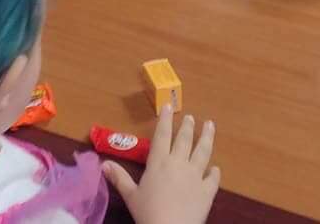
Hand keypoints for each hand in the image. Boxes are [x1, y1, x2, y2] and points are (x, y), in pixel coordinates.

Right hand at [102, 105, 218, 223]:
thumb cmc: (148, 212)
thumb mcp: (130, 195)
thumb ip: (119, 178)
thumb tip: (103, 164)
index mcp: (159, 162)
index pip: (162, 135)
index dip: (165, 120)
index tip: (168, 106)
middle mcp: (178, 163)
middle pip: (184, 140)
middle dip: (187, 126)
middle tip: (190, 117)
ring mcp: (195, 176)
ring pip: (203, 152)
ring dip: (206, 137)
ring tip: (210, 126)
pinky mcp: (207, 191)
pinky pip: (212, 178)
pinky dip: (214, 172)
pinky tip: (216, 168)